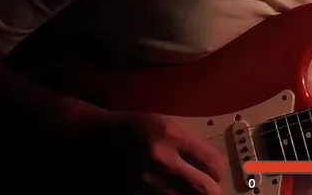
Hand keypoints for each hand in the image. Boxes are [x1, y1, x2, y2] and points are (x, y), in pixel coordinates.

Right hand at [64, 111, 224, 193]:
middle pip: (205, 190)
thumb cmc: (132, 128)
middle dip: (211, 190)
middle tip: (209, 188)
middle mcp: (162, 162)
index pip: (213, 164)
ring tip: (187, 189)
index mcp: (172, 138)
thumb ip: (190, 144)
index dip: (219, 171)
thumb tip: (215, 165)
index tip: (216, 172)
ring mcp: (147, 184)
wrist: (92, 138)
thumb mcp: (165, 124)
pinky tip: (169, 192)